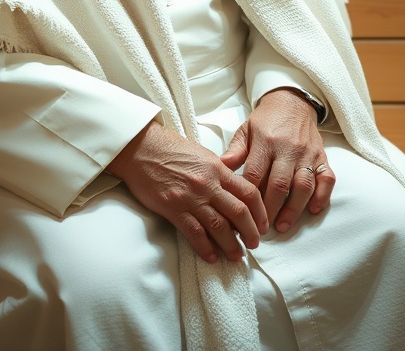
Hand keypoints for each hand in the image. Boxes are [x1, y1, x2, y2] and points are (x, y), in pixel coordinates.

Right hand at [107, 120, 267, 263]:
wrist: (141, 148)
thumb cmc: (171, 149)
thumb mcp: (202, 154)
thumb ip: (220, 171)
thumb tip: (234, 188)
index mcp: (218, 169)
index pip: (248, 192)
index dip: (260, 212)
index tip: (263, 224)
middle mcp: (208, 184)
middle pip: (239, 212)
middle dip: (250, 232)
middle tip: (254, 245)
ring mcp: (191, 197)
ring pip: (219, 226)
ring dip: (231, 245)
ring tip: (236, 256)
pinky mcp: (173, 208)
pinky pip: (194, 233)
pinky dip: (205, 247)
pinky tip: (211, 256)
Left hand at [220, 88, 334, 233]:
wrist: (292, 102)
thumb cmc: (266, 121)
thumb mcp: (246, 130)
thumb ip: (235, 150)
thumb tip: (220, 167)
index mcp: (265, 141)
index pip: (256, 173)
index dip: (249, 196)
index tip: (242, 213)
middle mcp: (288, 148)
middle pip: (279, 184)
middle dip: (269, 209)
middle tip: (260, 229)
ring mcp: (307, 154)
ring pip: (303, 186)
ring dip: (293, 209)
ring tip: (282, 225)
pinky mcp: (322, 157)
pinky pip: (327, 179)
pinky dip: (322, 196)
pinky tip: (313, 210)